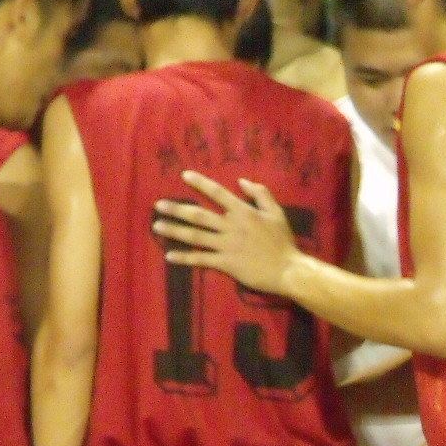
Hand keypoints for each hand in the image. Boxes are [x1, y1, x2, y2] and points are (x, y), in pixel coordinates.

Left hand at [152, 171, 300, 295]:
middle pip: (198, 215)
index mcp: (243, 212)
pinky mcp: (226, 263)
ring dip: (174, 231)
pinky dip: (184, 258)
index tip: (183, 176)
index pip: (217, 193)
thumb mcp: (277, 212)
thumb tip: (242, 181)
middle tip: (158, 205)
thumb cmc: (283, 241)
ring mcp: (227, 245)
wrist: (289, 270)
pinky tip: (169, 256)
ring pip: (195, 236)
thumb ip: (261, 194)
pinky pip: (201, 259)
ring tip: (156, 226)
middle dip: (176, 209)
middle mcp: (231, 226)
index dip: (200, 183)